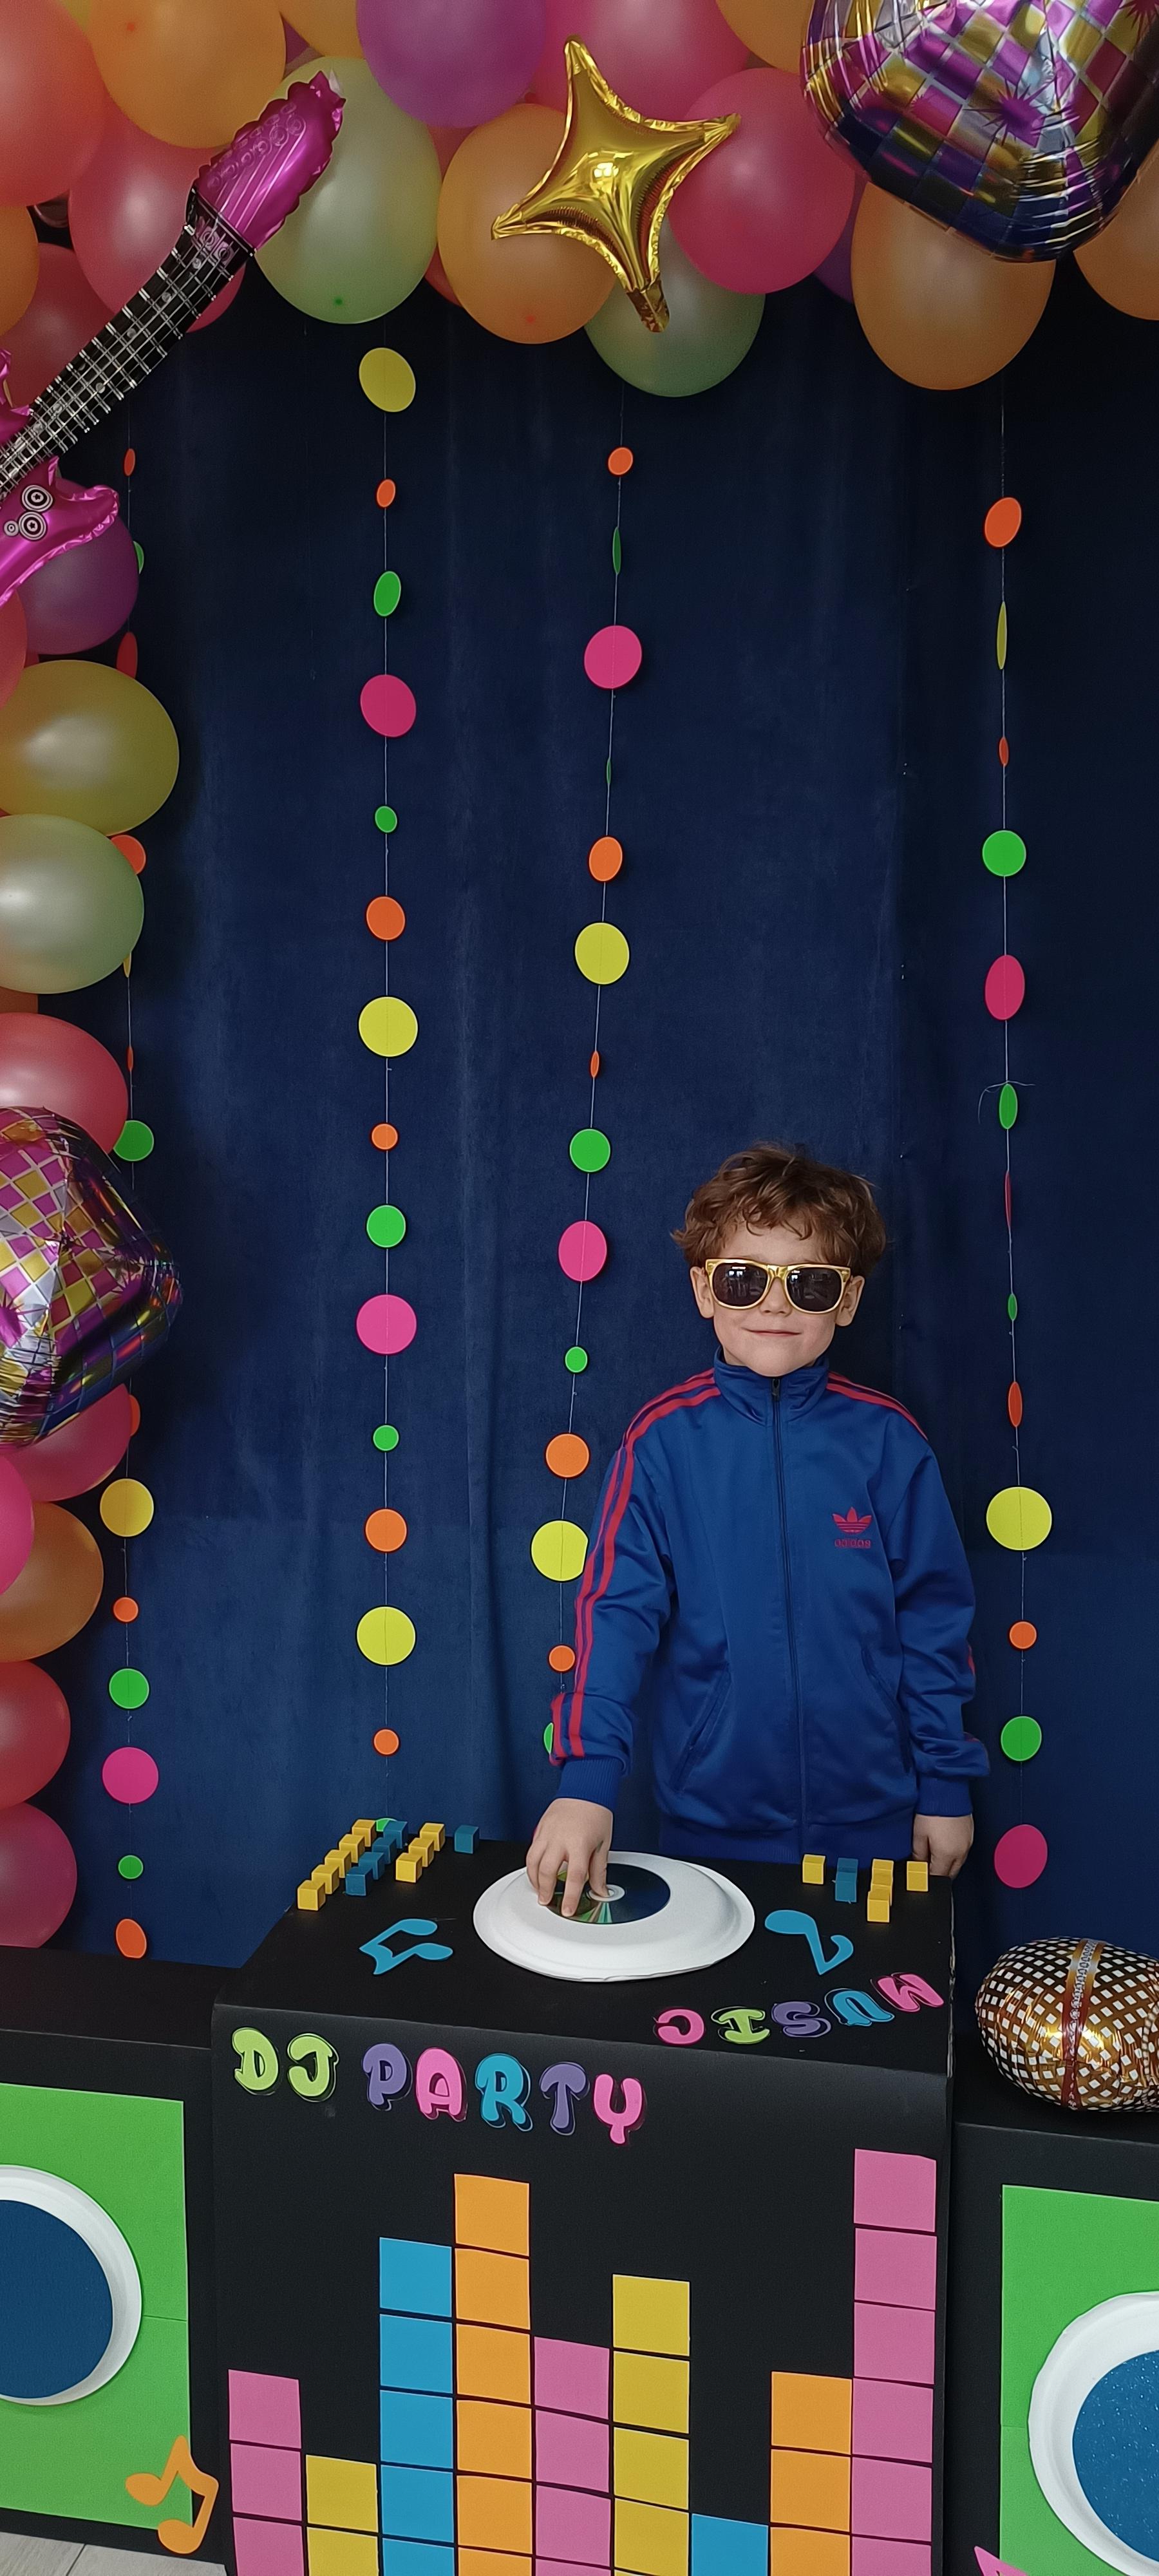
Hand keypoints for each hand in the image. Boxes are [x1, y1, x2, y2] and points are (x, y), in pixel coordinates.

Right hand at [526, 1798, 613, 1916]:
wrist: (585, 1787)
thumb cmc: (596, 1812)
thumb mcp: (604, 1843)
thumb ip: (599, 1870)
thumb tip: (600, 1890)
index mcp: (580, 1844)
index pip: (573, 1877)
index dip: (570, 1897)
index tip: (567, 1910)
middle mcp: (560, 1839)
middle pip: (547, 1871)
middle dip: (545, 1890)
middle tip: (547, 1901)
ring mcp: (547, 1833)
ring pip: (533, 1861)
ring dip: (534, 1879)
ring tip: (539, 1890)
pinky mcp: (540, 1828)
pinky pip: (531, 1850)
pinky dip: (531, 1864)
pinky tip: (536, 1871)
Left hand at [913, 1812, 973, 1878]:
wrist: (947, 1789)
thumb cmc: (932, 1809)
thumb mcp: (919, 1835)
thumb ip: (919, 1855)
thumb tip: (918, 1866)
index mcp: (948, 1854)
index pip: (939, 1877)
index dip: (928, 1878)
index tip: (920, 1876)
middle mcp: (961, 1851)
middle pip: (951, 1873)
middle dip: (939, 1872)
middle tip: (926, 1866)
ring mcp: (968, 1842)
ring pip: (958, 1863)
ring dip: (947, 1863)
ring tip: (934, 1853)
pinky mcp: (970, 1834)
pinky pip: (962, 1850)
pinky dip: (954, 1852)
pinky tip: (944, 1843)